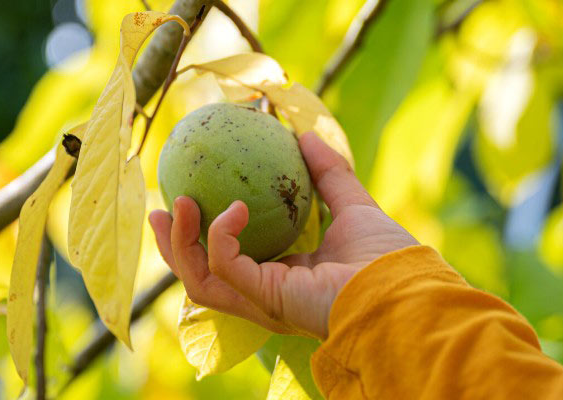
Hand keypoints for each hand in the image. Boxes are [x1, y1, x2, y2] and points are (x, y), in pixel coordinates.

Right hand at [149, 132, 417, 338]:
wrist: (404, 286)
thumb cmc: (387, 257)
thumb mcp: (352, 204)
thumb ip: (328, 173)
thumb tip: (304, 134)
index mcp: (282, 278)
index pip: (230, 264)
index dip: (203, 237)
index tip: (187, 200)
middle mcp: (265, 295)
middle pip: (201, 280)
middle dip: (173, 247)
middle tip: (159, 209)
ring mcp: (262, 302)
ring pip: (199, 282)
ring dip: (179, 243)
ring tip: (175, 204)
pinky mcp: (265, 299)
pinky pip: (224, 266)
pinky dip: (220, 235)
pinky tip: (232, 207)